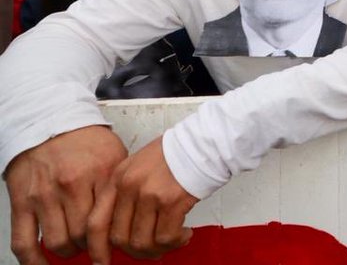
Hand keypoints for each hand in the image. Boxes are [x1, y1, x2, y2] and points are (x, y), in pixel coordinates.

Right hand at [5, 125, 126, 264]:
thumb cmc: (86, 141)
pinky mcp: (21, 202)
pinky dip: (33, 261)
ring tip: (73, 248)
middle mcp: (72, 184)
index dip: (113, 239)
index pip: (110, 219)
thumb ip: (121, 185)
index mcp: (101, 173)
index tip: (116, 246)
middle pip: (85, 235)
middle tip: (94, 246)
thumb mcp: (115, 155)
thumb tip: (132, 217)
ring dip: (68, 252)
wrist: (50, 122)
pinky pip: (24, 241)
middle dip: (91, 246)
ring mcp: (44, 195)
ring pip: (58, 242)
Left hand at [87, 136, 197, 263]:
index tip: (103, 262)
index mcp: (118, 178)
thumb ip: (125, 192)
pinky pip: (166, 237)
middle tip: (152, 249)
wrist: (204, 140)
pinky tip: (183, 234)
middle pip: (120, 238)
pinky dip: (175, 242)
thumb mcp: (139, 165)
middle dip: (136, 250)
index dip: (97, 249)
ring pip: (142, 242)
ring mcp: (149, 194)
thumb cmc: (177, 152)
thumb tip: (123, 227)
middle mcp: (129, 186)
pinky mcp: (172, 201)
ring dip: (158, 249)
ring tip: (172, 240)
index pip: (96, 223)